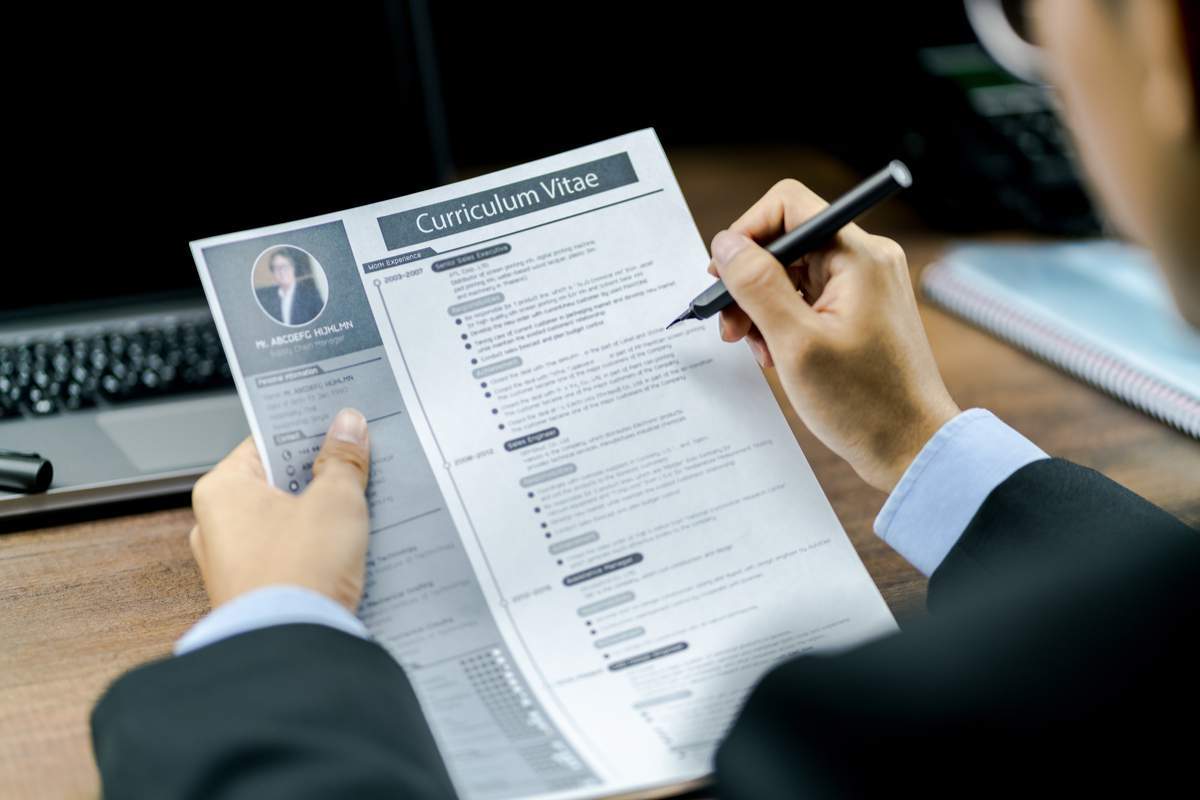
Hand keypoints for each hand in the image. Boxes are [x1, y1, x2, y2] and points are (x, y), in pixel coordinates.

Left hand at [189, 408, 371, 611]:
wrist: (292, 647)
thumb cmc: (297, 572)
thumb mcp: (335, 500)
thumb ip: (343, 459)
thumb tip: (347, 426)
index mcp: (222, 490)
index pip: (268, 442)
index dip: (310, 433)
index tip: (342, 428)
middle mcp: (217, 525)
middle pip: (280, 483)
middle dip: (322, 478)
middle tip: (359, 469)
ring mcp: (234, 563)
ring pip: (288, 522)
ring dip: (323, 516)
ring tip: (361, 510)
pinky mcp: (257, 592)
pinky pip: (291, 556)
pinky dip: (318, 549)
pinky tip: (350, 548)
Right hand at [708, 179, 958, 491]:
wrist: (910, 448)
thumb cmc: (863, 403)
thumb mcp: (796, 343)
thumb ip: (757, 286)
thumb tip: (725, 244)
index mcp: (858, 257)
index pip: (788, 206)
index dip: (747, 234)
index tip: (723, 277)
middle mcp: (865, 260)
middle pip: (786, 243)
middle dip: (749, 282)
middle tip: (731, 328)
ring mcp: (864, 286)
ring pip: (791, 274)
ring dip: (762, 308)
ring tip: (757, 350)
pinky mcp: (859, 311)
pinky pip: (806, 298)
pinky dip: (783, 322)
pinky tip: (777, 356)